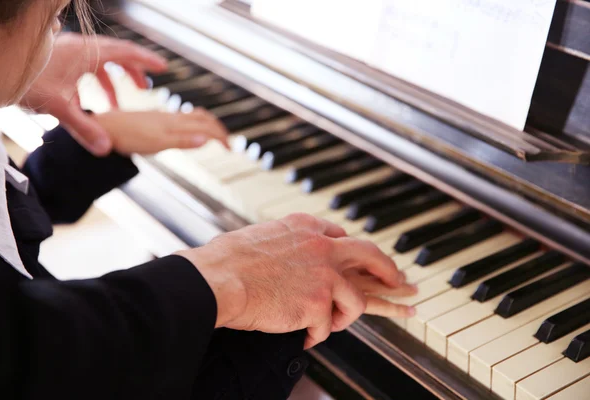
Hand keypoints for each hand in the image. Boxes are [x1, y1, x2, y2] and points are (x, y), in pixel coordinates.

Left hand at [20, 33, 167, 155]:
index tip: (162, 67)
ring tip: (121, 103)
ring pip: (101, 62)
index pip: (125, 53)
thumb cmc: (27, 81)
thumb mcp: (60, 107)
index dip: (146, 60)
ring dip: (114, 81)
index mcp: (85, 53)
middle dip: (133, 72)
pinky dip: (97, 84)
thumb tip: (106, 148)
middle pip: (116, 56)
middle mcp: (79, 49)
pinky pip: (87, 68)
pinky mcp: (59, 59)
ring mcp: (68, 52)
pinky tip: (95, 104)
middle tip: (146, 88)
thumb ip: (85, 129)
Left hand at [92, 108, 228, 154]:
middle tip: (227, 144)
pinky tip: (186, 131)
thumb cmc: (128, 137)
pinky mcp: (153, 119)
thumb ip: (182, 141)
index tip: (231, 149)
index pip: (206, 126)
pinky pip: (180, 119)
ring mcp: (162, 117)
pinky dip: (192, 125)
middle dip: (218, 130)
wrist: (104, 128)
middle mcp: (172, 117)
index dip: (221, 137)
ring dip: (206, 126)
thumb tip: (207, 140)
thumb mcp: (157, 143)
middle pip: (203, 119)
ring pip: (192, 117)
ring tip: (213, 136)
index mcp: (175, 123)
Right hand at [180, 213, 412, 348]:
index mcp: (306, 227)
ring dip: (343, 317)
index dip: (353, 253)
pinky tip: (301, 338)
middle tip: (402, 283)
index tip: (362, 262)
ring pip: (356, 300)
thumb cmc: (228, 261)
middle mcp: (322, 247)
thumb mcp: (262, 237)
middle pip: (371, 255)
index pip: (342, 237)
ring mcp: (324, 275)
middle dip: (389, 271)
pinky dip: (315, 336)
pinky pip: (327, 327)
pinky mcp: (318, 303)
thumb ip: (285, 243)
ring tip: (327, 325)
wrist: (217, 279)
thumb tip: (287, 254)